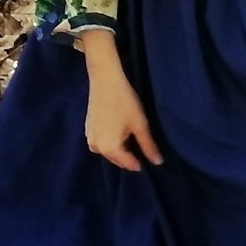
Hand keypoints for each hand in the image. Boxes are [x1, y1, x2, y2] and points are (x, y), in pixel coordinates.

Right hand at [75, 31, 163, 171]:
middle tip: (142, 150)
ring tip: (132, 141)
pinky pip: (101, 143)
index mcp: (109, 148)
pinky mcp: (87, 130)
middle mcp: (96, 147)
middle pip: (117, 160)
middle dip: (129, 158)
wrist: (105, 81)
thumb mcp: (140, 125)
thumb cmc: (125, 102)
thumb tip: (157, 162)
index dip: (140, 163)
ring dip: (119, 151)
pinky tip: (119, 133)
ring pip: (108, 152)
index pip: (128, 164)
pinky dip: (111, 143)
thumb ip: (148, 145)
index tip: (150, 159)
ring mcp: (89, 138)